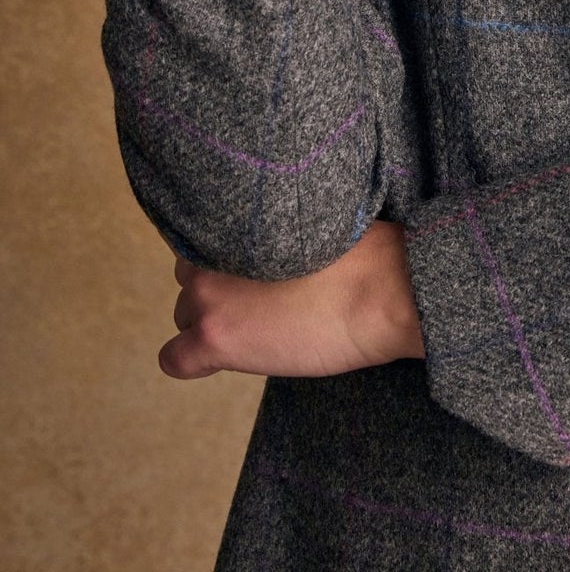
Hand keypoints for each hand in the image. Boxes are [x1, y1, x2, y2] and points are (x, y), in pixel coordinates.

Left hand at [159, 221, 425, 379]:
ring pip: (185, 316)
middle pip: (191, 280)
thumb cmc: (362, 256)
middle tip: (261, 304)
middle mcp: (212, 253)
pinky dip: (192, 362)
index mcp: (235, 221)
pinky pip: (174, 359)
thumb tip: (261, 248)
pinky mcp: (215, 339)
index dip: (230, 264)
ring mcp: (208, 297)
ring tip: (258, 330)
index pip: (204, 244)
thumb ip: (269, 233)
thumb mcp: (307, 224)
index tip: (254, 276)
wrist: (382, 291)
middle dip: (219, 293)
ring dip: (213, 323)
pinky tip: (218, 360)